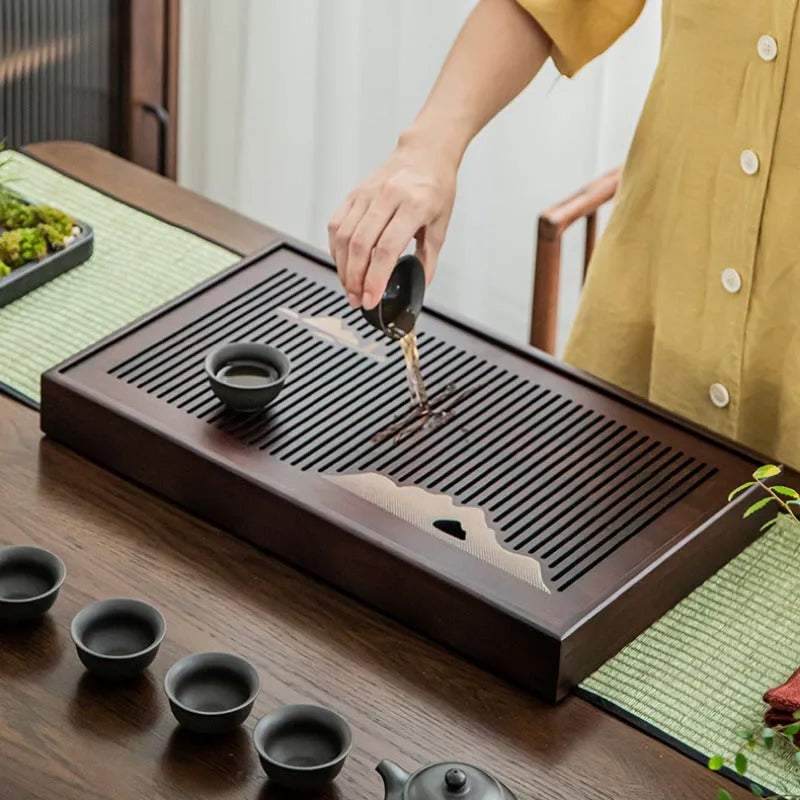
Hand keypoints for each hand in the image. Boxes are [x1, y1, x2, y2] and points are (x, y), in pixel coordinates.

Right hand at [327, 134, 457, 309]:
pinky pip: (336, 225)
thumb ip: (428, 259)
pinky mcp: (354, 194)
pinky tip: (343, 264)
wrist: (425, 153)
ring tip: (350, 288)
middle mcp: (387, 196)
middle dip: (356, 279)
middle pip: (360, 245)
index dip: (375, 279)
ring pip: (344, 237)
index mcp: (414, 205)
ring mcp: (366, 194)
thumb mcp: (440, 225)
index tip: (371, 300)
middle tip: (358, 300)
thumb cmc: (436, 187)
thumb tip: (419, 286)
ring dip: (343, 268)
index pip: (386, 249)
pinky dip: (335, 249)